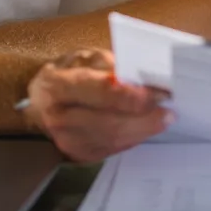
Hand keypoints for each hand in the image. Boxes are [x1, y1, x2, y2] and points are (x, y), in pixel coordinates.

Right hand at [23, 49, 172, 160]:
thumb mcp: (87, 56)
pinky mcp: (78, 153)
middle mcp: (59, 117)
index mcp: (58, 85)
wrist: (41, 101)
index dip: (131, 95)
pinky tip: (145, 127)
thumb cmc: (69, 71)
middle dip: (143, 118)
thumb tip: (141, 77)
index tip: (158, 93)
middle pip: (109, 122)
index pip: (100, 92)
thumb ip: (111, 65)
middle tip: (169, 111)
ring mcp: (67, 140)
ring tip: (164, 118)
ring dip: (142, 130)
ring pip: (113, 139)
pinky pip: (112, 148)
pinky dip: (133, 137)